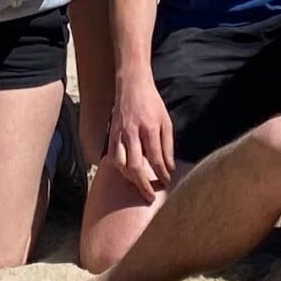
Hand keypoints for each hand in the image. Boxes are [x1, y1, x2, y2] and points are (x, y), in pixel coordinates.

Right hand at [108, 73, 176, 196]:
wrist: (131, 84)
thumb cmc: (152, 102)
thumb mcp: (165, 121)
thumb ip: (167, 145)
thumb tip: (169, 167)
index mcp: (149, 128)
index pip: (156, 159)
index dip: (162, 174)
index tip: (166, 182)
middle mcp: (132, 132)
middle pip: (136, 166)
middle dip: (143, 185)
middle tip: (149, 196)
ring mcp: (119, 134)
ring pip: (121, 165)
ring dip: (130, 178)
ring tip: (139, 185)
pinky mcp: (111, 134)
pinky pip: (112, 157)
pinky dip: (119, 168)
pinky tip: (127, 173)